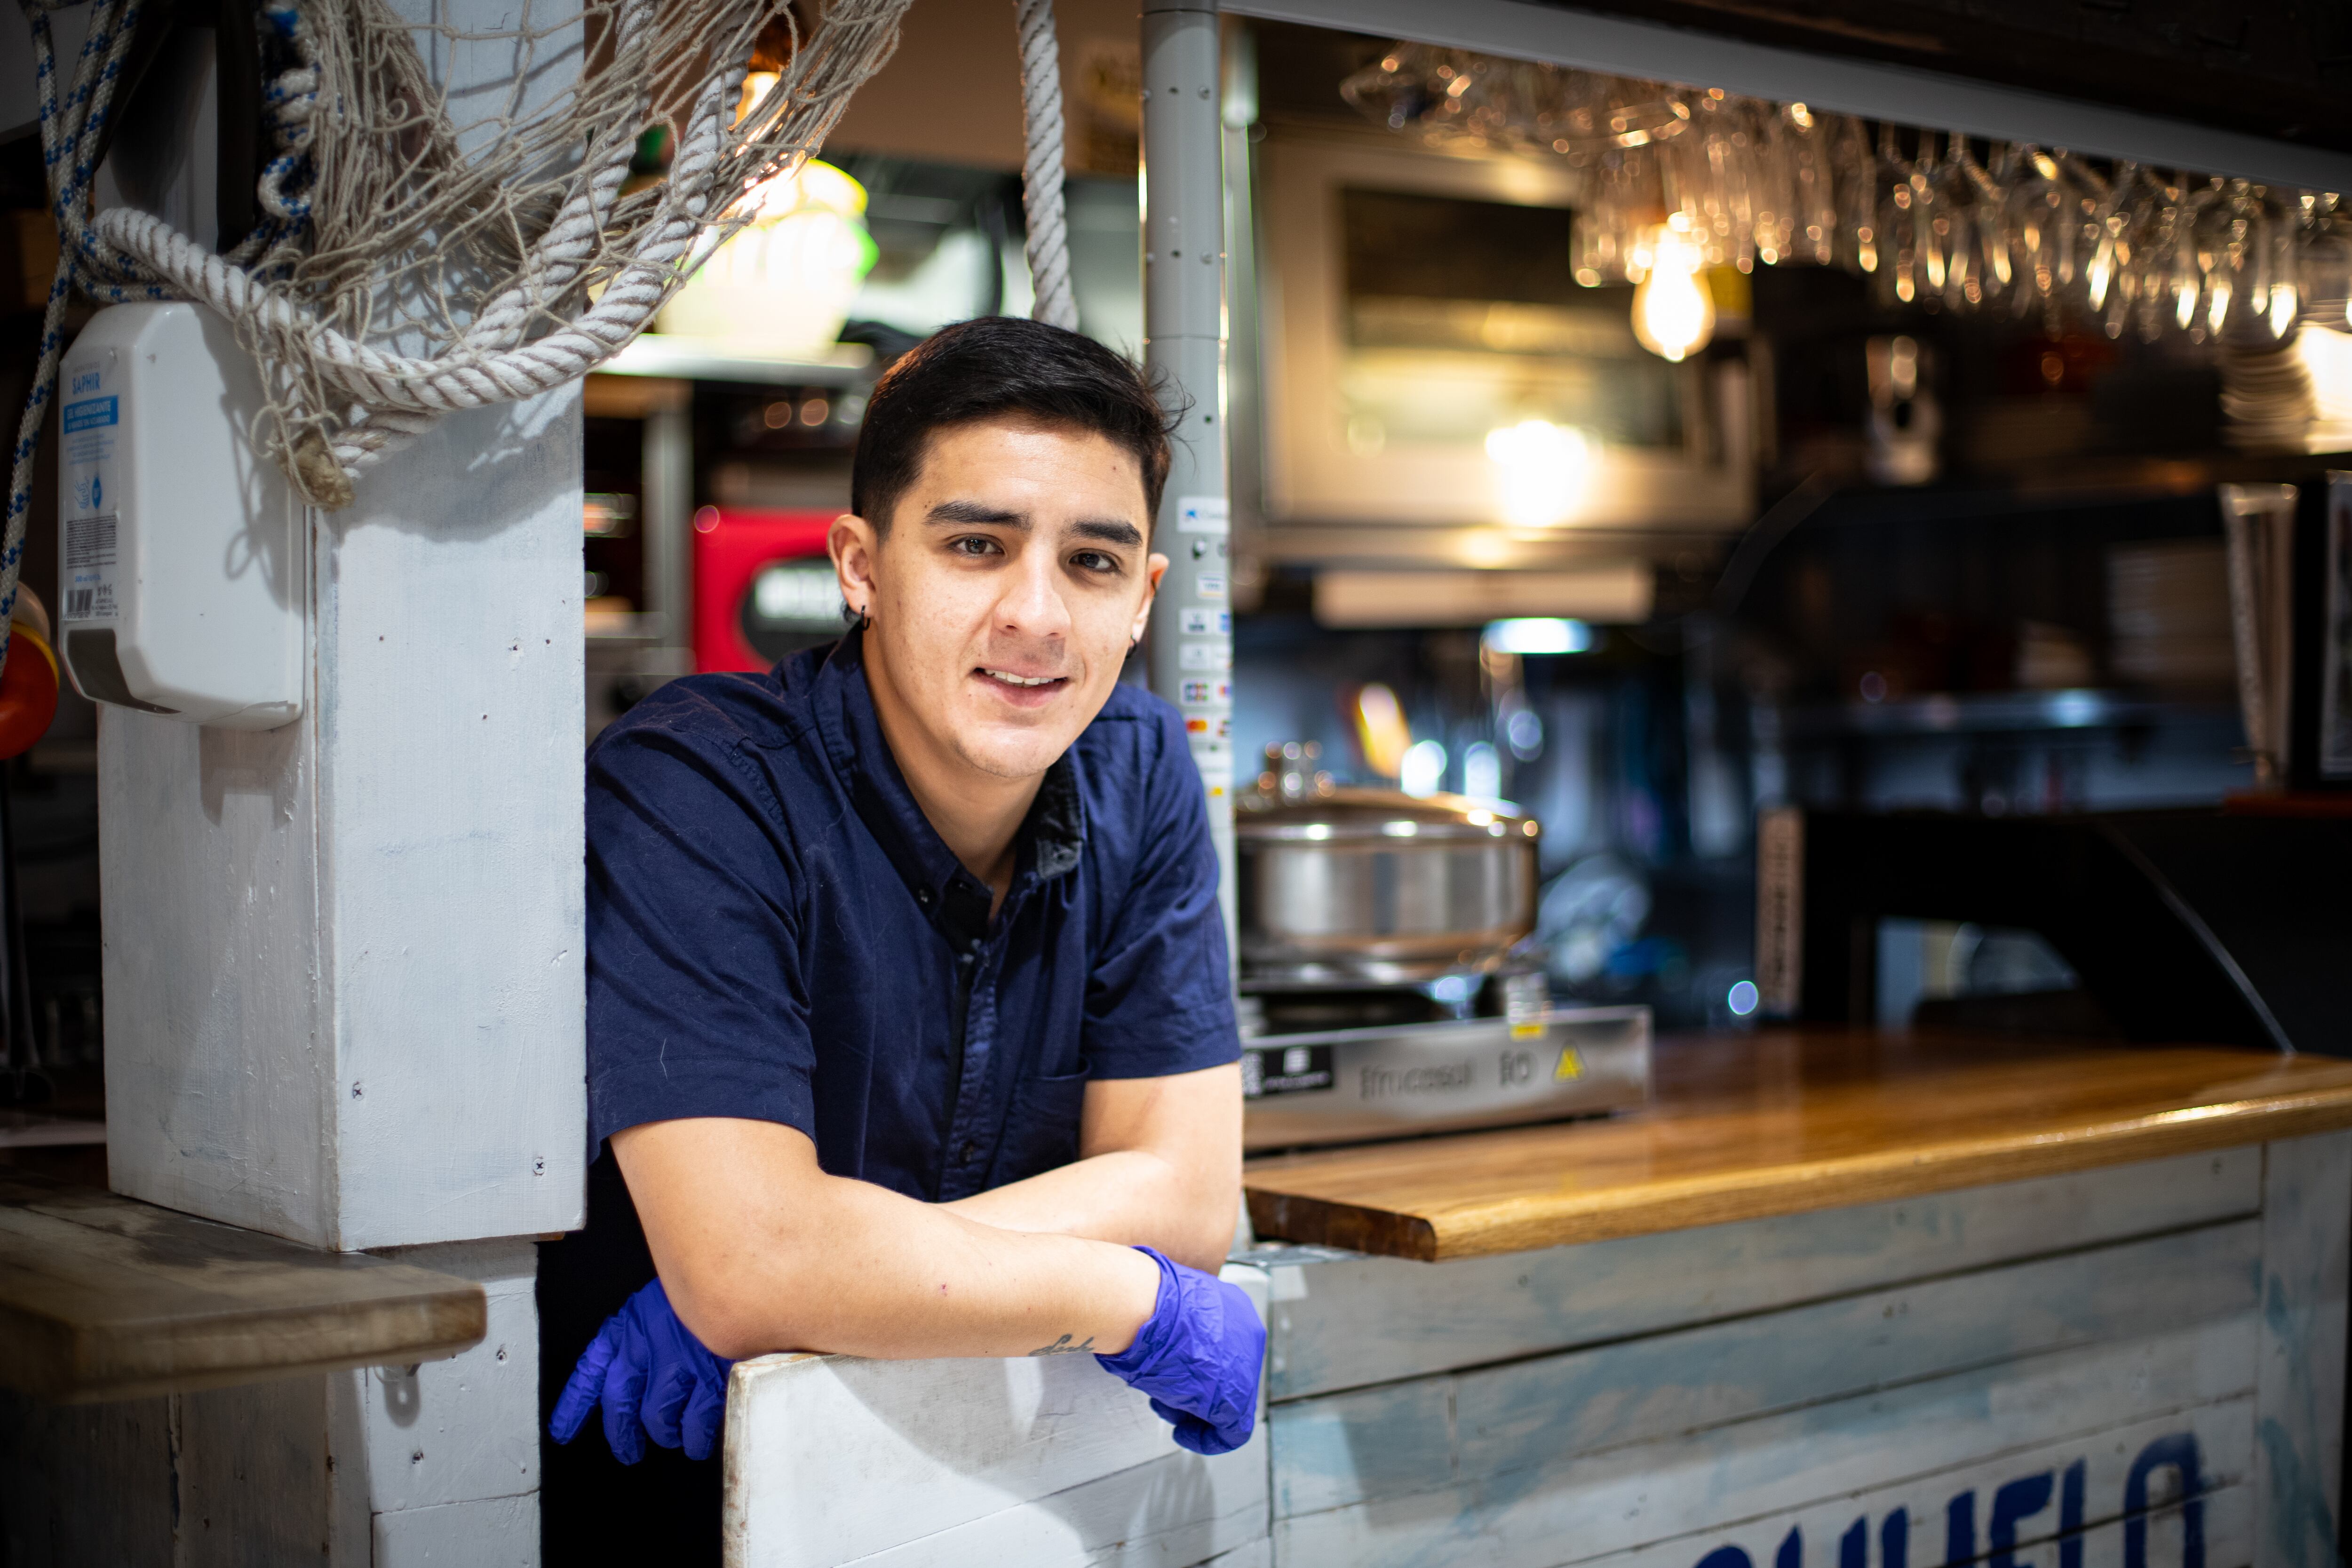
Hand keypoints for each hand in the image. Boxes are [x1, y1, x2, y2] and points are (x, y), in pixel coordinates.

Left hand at [549, 1278, 734, 1462]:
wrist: (748, 1268)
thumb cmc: (711, 1282)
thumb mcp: (667, 1297)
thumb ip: (647, 1332)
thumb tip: (636, 1377)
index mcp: (632, 1321)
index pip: (592, 1368)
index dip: (575, 1403)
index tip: (563, 1429)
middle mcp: (648, 1342)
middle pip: (621, 1402)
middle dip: (621, 1434)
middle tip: (627, 1451)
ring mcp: (681, 1361)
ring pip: (658, 1418)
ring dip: (666, 1433)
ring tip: (674, 1436)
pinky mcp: (713, 1376)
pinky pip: (696, 1422)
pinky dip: (696, 1436)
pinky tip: (699, 1439)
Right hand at [1094, 1247, 1263, 1454]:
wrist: (1144, 1309)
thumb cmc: (1146, 1304)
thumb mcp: (1169, 1309)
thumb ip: (1181, 1328)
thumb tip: (1170, 1346)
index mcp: (1235, 1307)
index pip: (1224, 1348)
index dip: (1199, 1368)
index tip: (1181, 1377)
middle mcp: (1248, 1335)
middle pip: (1226, 1375)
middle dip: (1195, 1390)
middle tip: (1169, 1395)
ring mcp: (1246, 1368)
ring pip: (1227, 1402)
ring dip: (1193, 1410)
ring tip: (1164, 1403)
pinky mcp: (1235, 1400)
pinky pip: (1231, 1432)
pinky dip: (1206, 1439)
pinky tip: (1184, 1434)